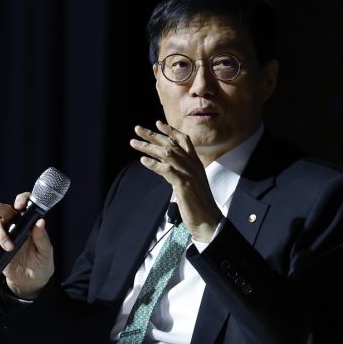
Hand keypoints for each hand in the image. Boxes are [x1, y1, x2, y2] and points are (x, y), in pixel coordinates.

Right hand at [0, 192, 53, 298]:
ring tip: (7, 247)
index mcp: (31, 225)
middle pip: (5, 211)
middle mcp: (18, 227)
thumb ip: (42, 238)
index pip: (26, 206)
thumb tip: (40, 221)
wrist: (30, 282)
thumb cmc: (42, 264)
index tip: (19, 205)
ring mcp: (6, 235)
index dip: (21, 200)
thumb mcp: (46, 252)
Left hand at [131, 121, 222, 241]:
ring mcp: (189, 174)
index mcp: (196, 163)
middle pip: (171, 144)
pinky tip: (144, 161)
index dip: (171, 131)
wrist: (208, 220)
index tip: (157, 123)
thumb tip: (166, 165)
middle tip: (137, 129)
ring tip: (134, 143)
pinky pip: (167, 170)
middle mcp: (193, 165)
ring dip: (149, 147)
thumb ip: (179, 171)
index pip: (184, 141)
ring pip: (168, 154)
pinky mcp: (184, 185)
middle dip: (153, 135)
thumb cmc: (198, 203)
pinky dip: (154, 165)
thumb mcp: (190, 182)